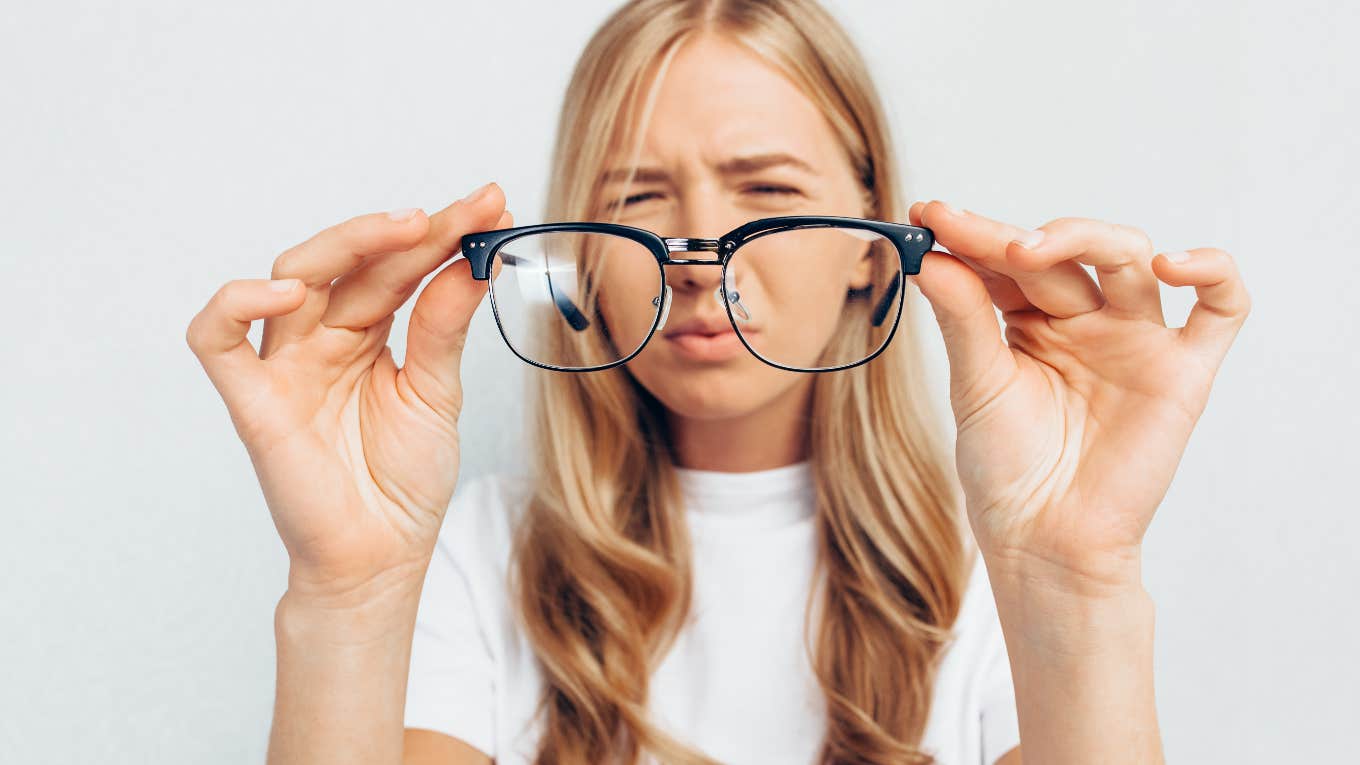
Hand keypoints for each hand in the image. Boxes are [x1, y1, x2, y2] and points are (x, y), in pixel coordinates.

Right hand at [186, 183, 510, 601]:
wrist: (381, 558)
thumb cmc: (402, 483)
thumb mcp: (436, 394)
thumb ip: (444, 328)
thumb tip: (473, 262)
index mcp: (366, 335)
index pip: (398, 268)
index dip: (442, 235)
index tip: (491, 204)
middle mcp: (321, 339)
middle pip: (351, 262)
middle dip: (408, 231)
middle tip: (464, 212)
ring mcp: (284, 364)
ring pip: (292, 275)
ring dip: (347, 244)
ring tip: (407, 229)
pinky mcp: (252, 400)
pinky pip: (216, 338)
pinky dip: (238, 303)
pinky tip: (292, 291)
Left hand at [906, 200, 1249, 592]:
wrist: (1045, 539)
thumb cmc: (1007, 469)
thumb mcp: (976, 386)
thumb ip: (962, 320)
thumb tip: (931, 258)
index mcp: (1030, 321)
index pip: (1006, 261)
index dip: (970, 234)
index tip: (928, 215)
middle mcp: (1085, 321)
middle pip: (1062, 252)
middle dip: (1013, 236)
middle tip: (967, 233)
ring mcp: (1135, 340)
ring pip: (1129, 258)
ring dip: (1086, 238)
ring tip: (1030, 251)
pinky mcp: (1182, 370)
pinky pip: (1220, 308)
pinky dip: (1211, 273)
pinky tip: (1171, 264)